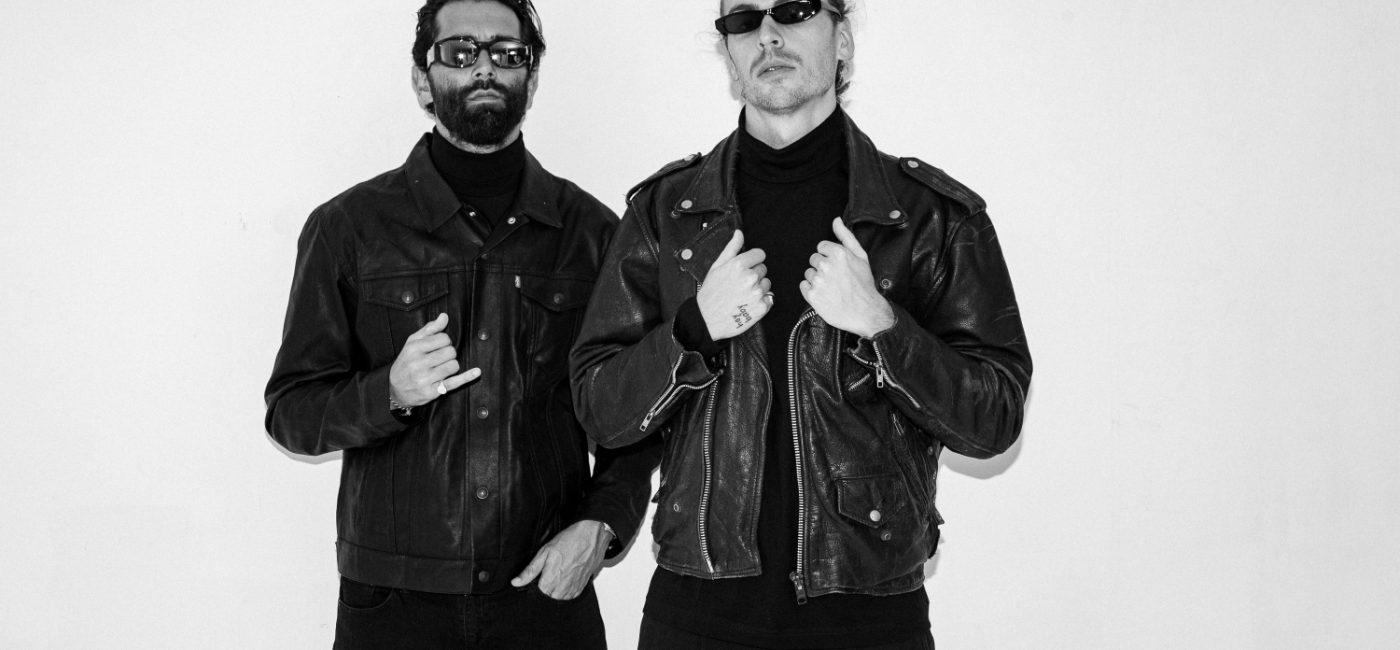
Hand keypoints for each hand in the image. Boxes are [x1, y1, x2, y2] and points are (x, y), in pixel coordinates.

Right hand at [388, 313, 480, 406]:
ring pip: (453, 366)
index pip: (443, 338)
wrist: (394, 389)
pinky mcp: (432, 392)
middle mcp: (418, 364)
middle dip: (449, 354)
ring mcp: (425, 379)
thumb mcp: (412, 343)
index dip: (445, 341)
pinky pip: (454, 382)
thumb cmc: (406, 362)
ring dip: (451, 366)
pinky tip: (477, 372)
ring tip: (441, 368)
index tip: (439, 346)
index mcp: (414, 349)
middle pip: (450, 352)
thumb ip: (429, 329)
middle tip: (440, 358)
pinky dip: (467, 377)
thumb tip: (444, 317)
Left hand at [510, 520, 611, 599]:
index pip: (538, 596)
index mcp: (551, 581)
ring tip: (556, 579)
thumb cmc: (569, 541)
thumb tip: (516, 582)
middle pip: (549, 600)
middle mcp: (563, 588)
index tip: (535, 582)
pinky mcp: (583, 585)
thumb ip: (530, 571)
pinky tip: (565, 581)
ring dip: (556, 593)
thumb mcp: (544, 552)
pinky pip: (572, 596)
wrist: (592, 535)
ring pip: (560, 599)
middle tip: (546, 577)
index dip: (534, 590)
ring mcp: (574, 588)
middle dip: (545, 592)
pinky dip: (567, 592)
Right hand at [696, 230, 772, 339]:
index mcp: (739, 265)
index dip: (753, 260)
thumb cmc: (710, 293)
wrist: (706, 319)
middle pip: (763, 269)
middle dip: (754, 275)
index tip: (746, 267)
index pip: (760, 254)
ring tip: (743, 295)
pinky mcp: (762, 307)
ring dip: (758, 288)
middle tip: (740, 284)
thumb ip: (732, 248)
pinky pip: (769, 299)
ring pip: (767, 284)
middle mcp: (750, 278)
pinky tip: (748, 304)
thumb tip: (739, 233)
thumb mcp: (717, 266)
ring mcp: (757, 293)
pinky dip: (761, 302)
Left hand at [800, 218, 894, 337]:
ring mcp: (818, 281)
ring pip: (809, 273)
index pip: (821, 247)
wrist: (866, 312)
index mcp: (838, 253)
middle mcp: (826, 265)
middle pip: (814, 259)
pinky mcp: (812, 295)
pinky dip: (811, 290)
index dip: (829, 256)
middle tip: (836, 278)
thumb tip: (836, 220)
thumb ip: (845, 236)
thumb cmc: (864, 285)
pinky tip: (825, 294)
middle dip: (823, 267)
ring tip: (832, 288)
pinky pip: (804, 286)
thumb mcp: (860, 256)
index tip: (837, 266)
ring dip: (817, 279)